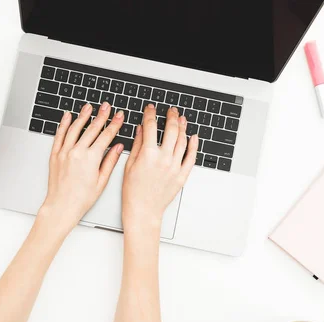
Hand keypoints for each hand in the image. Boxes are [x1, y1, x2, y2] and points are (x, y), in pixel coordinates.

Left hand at [39, 102, 125, 231]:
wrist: (61, 206)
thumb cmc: (81, 198)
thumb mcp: (101, 181)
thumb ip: (109, 161)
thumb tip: (118, 147)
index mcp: (91, 159)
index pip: (106, 136)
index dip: (114, 124)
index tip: (119, 116)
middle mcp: (77, 152)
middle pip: (91, 129)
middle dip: (101, 115)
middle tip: (106, 106)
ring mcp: (64, 152)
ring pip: (75, 128)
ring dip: (83, 116)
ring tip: (89, 107)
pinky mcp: (55, 155)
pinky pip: (59, 135)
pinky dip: (64, 124)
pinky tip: (68, 116)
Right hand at [122, 105, 197, 229]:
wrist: (143, 210)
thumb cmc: (133, 191)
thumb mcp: (130, 165)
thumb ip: (137, 144)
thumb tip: (141, 129)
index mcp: (148, 154)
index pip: (150, 127)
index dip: (150, 114)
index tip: (151, 109)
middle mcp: (164, 158)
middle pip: (171, 130)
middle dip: (171, 117)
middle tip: (171, 111)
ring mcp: (175, 167)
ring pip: (182, 141)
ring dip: (183, 127)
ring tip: (181, 119)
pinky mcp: (182, 175)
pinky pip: (191, 157)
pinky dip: (193, 145)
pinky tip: (193, 137)